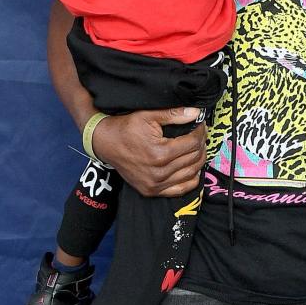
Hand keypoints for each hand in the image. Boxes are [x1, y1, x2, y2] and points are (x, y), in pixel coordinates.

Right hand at [91, 109, 208, 197]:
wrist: (104, 143)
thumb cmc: (126, 127)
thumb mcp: (148, 115)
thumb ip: (174, 114)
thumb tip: (197, 113)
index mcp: (160, 153)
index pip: (192, 143)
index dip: (200, 132)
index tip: (200, 124)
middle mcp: (159, 172)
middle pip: (194, 158)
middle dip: (201, 144)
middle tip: (200, 135)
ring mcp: (156, 185)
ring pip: (191, 174)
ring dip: (198, 160)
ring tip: (197, 148)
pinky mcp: (152, 191)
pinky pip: (181, 189)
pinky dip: (191, 178)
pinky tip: (191, 167)